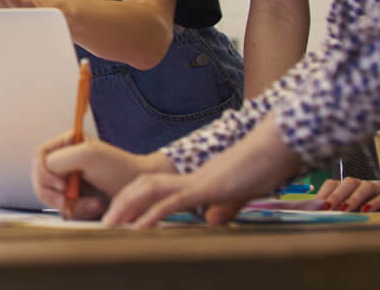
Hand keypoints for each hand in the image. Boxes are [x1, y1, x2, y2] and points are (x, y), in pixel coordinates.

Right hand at [32, 131, 167, 219]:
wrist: (142, 191)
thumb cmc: (119, 169)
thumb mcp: (87, 156)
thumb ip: (58, 159)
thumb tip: (44, 172)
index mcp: (66, 145)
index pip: (39, 158)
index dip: (44, 173)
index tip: (61, 184)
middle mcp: (65, 162)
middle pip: (41, 180)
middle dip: (55, 193)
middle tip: (70, 199)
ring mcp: (70, 182)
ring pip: (52, 198)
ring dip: (71, 204)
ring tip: (94, 203)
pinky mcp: (77, 200)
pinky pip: (65, 210)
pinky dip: (79, 212)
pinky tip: (95, 207)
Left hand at [101, 113, 300, 227]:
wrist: (276, 151)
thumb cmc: (261, 171)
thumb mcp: (237, 195)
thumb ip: (223, 206)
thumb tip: (213, 219)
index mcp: (191, 180)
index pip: (152, 187)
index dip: (132, 200)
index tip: (118, 217)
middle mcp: (187, 178)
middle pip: (142, 185)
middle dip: (120, 203)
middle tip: (103, 223)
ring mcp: (194, 181)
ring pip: (149, 191)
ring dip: (127, 208)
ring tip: (110, 226)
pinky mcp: (205, 188)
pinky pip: (172, 202)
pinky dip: (153, 215)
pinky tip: (140, 228)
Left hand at [316, 176, 379, 211]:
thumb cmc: (365, 208)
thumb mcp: (348, 209)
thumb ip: (334, 208)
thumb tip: (316, 213)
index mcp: (347, 186)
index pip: (332, 184)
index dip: (324, 193)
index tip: (316, 205)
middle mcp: (360, 184)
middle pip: (347, 183)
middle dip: (336, 195)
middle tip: (328, 207)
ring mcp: (376, 188)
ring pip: (365, 187)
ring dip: (353, 198)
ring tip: (345, 209)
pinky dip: (374, 203)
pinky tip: (366, 210)